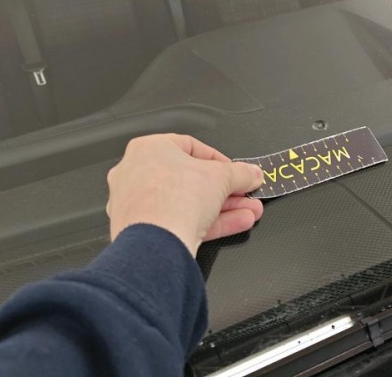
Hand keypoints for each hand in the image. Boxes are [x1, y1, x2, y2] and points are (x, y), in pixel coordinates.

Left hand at [106, 133, 264, 255]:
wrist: (156, 244)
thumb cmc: (173, 199)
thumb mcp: (221, 177)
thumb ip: (241, 173)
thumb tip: (252, 174)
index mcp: (149, 149)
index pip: (190, 147)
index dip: (219, 160)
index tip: (236, 171)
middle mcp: (138, 174)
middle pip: (192, 179)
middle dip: (226, 189)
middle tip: (245, 193)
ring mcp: (140, 205)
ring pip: (189, 203)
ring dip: (224, 207)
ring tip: (249, 211)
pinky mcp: (147, 232)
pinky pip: (183, 221)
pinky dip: (210, 222)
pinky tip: (237, 223)